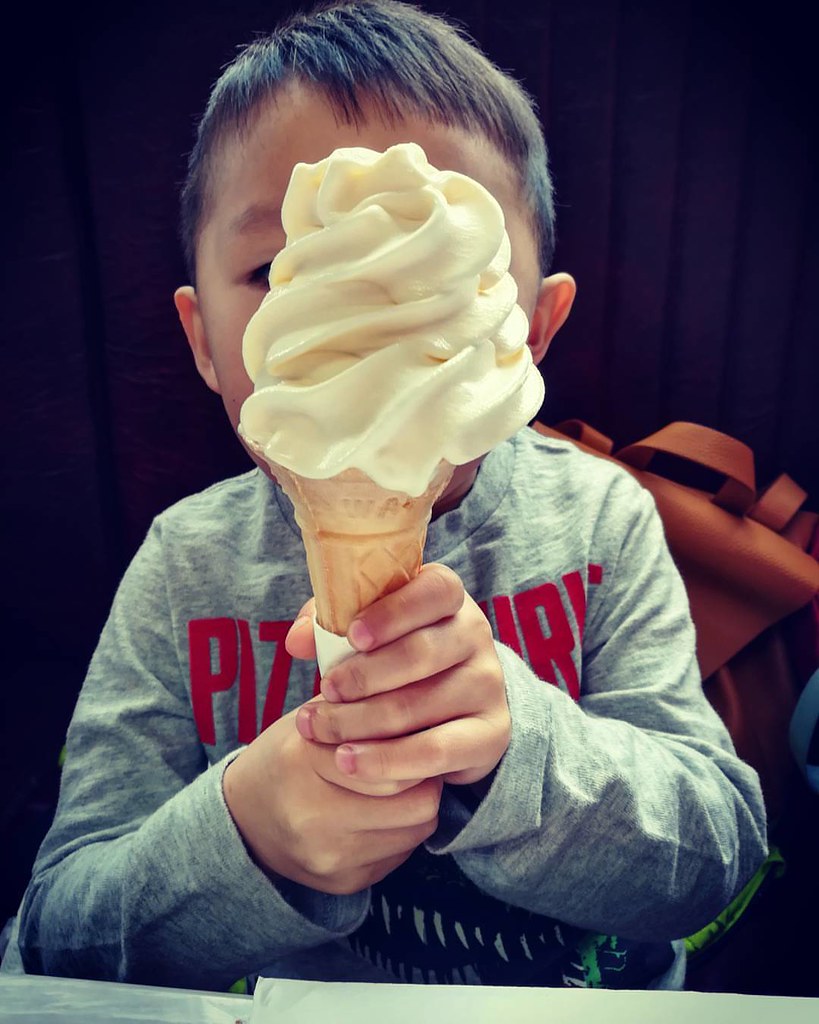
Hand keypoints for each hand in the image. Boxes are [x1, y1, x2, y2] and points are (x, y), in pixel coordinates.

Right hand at [223, 710, 440, 894]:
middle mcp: (312, 814)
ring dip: (417, 804)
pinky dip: (401, 831)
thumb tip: (423, 692)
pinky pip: (402, 854)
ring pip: (417, 829)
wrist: (244, 820)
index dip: (416, 740)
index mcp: (302, 758)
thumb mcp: (313, 717)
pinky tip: (382, 813)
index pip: (394, 756)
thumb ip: (362, 704)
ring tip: (401, 784)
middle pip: (417, 800)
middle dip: (425, 776)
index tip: (419, 729)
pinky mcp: (344, 882)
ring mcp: (329, 856)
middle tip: (417, 757)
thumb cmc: (288, 758)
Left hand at [286, 564, 510, 788]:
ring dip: (360, 722)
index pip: (434, 591)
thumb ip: (328, 622)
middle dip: (363, 676)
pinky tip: (349, 762)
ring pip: (419, 705)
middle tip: (325, 690)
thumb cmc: (391, 654)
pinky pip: (436, 751)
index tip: (352, 635)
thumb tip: (297, 640)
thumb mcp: (364, 628)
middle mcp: (476, 636)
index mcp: (448, 597)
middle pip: (421, 653)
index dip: (394, 612)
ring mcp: (488, 685)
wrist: (445, 707)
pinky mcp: (491, 733)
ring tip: (319, 729)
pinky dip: (386, 760)